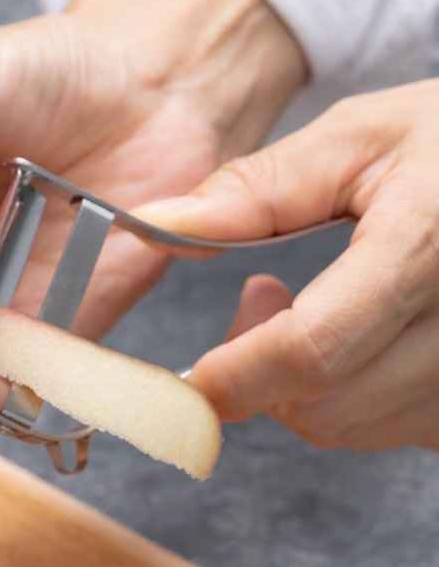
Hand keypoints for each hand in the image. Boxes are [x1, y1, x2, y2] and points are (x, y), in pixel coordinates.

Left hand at [131, 80, 438, 450]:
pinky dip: (348, 397)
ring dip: (300, 386)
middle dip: (257, 373)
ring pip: (353, 427)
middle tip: (255, 298)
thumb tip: (156, 225)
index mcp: (428, 245)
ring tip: (307, 306)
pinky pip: (394, 430)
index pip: (314, 348)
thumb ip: (256, 188)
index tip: (188, 380)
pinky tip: (358, 337)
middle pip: (325, 405)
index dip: (236, 376)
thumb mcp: (359, 135)